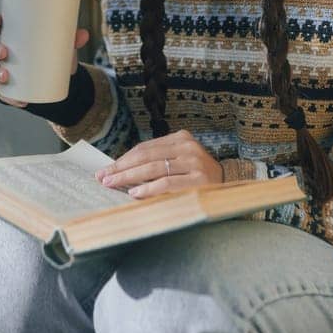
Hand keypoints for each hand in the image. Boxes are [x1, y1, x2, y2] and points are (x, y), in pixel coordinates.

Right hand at [0, 12, 88, 107]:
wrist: (58, 81)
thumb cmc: (55, 56)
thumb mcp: (63, 47)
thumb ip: (73, 40)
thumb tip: (84, 34)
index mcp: (16, 39)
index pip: (1, 28)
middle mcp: (7, 54)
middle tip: (4, 52)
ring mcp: (7, 71)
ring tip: (6, 76)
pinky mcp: (10, 88)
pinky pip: (4, 94)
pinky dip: (9, 98)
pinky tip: (18, 101)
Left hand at [96, 130, 224, 197]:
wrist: (230, 188)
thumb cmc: (197, 177)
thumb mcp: (179, 162)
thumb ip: (156, 162)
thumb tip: (119, 171)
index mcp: (181, 138)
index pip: (145, 148)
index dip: (123, 159)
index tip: (106, 170)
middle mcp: (188, 147)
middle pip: (146, 156)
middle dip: (121, 168)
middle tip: (103, 178)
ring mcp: (194, 162)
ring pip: (154, 168)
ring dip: (129, 177)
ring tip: (113, 185)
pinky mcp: (198, 180)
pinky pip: (167, 183)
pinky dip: (149, 189)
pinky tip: (134, 193)